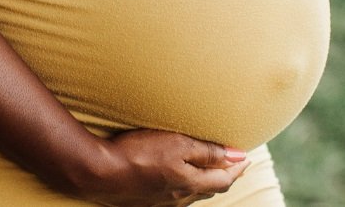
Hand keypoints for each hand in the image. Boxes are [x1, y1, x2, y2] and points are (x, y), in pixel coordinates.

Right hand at [52, 129, 250, 206]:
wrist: (99, 173)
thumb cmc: (139, 154)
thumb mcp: (178, 145)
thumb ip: (208, 152)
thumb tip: (238, 156)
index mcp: (191, 184)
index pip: (224, 179)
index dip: (237, 168)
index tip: (245, 157)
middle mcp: (179, 198)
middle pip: (209, 189)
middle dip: (223, 176)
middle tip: (232, 165)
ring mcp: (161, 202)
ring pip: (191, 195)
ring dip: (204, 183)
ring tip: (208, 172)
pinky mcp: (145, 201)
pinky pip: (174, 197)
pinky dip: (184, 187)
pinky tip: (177, 182)